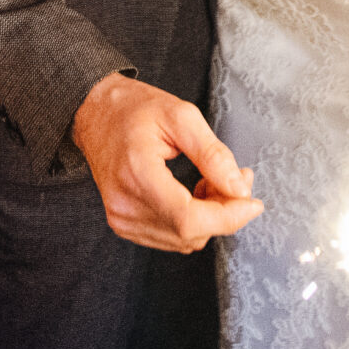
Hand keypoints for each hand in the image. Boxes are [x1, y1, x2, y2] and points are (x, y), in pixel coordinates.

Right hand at [72, 73, 261, 252]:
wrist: (94, 113)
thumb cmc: (135, 109)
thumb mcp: (182, 115)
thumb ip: (213, 154)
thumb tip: (241, 190)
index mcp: (137, 174)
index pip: (188, 219)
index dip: (228, 217)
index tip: (253, 203)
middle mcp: (124, 205)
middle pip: (190, 233)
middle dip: (224, 211)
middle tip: (237, 177)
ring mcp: (121, 218)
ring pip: (184, 239)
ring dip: (209, 216)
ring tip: (208, 179)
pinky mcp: (124, 224)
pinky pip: (171, 236)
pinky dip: (192, 221)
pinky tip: (191, 192)